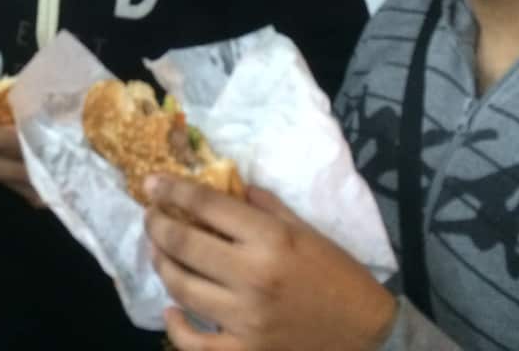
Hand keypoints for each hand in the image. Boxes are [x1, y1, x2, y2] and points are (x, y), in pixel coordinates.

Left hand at [144, 178, 395, 350]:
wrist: (367, 332)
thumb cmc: (336, 274)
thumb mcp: (305, 229)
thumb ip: (263, 206)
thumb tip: (225, 186)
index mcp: (270, 240)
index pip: (206, 206)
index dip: (173, 190)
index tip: (152, 184)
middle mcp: (252, 277)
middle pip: (184, 245)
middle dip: (157, 225)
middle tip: (150, 217)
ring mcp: (245, 319)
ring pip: (181, 288)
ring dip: (162, 266)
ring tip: (159, 253)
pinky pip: (194, 343)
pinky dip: (175, 326)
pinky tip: (171, 310)